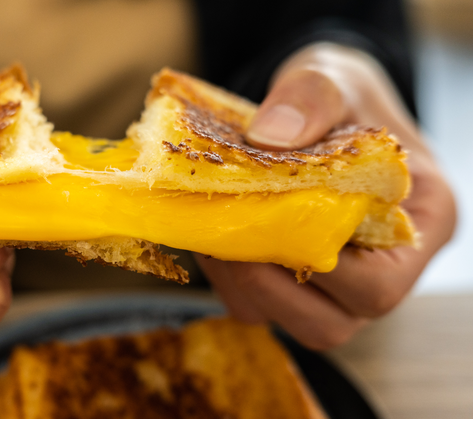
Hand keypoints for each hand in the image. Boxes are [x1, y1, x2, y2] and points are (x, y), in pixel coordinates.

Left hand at [196, 43, 455, 349]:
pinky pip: (257, 306)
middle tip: (224, 232)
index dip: (316, 266)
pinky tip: (212, 233)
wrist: (320, 107)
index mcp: (422, 223)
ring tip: (213, 229)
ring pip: (286, 321)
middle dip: (264, 283)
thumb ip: (311, 97)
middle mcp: (386, 269)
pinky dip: (227, 279)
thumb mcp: (332, 76)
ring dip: (239, 284)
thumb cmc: (342, 96)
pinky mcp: (298, 284)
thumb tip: (269, 136)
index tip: (266, 219)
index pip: (379, 283)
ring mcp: (339, 285)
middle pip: (329, 323)